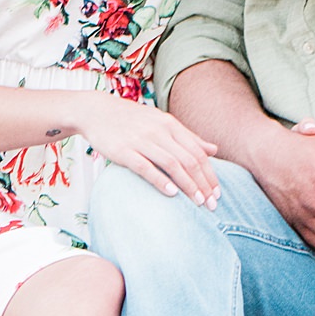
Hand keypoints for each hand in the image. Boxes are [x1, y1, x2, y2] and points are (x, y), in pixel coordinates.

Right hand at [77, 92, 220, 206]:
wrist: (97, 111)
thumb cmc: (132, 120)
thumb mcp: (162, 122)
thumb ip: (188, 137)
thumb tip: (214, 150)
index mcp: (170, 125)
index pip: (197, 152)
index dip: (210, 174)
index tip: (217, 193)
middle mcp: (159, 131)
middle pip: (188, 160)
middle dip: (203, 184)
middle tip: (212, 204)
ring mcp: (142, 140)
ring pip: (172, 164)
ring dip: (188, 185)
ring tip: (197, 202)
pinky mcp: (124, 151)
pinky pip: (146, 167)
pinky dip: (160, 180)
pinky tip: (171, 193)